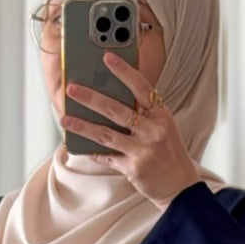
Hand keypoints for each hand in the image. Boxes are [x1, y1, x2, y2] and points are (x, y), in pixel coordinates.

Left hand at [59, 51, 200, 210]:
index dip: (124, 71)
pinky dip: (92, 151)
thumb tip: (111, 98)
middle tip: (72, 89)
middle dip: (91, 98)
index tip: (107, 57)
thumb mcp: (164, 127)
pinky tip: (77, 145)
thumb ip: (145, 113)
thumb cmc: (169, 153)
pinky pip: (107, 156)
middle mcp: (153, 130)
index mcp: (161, 115)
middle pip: (117, 110)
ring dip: (82, 126)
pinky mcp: (133, 167)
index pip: (141, 87)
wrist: (180, 186)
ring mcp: (143, 150)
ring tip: (64, 119)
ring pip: (106, 134)